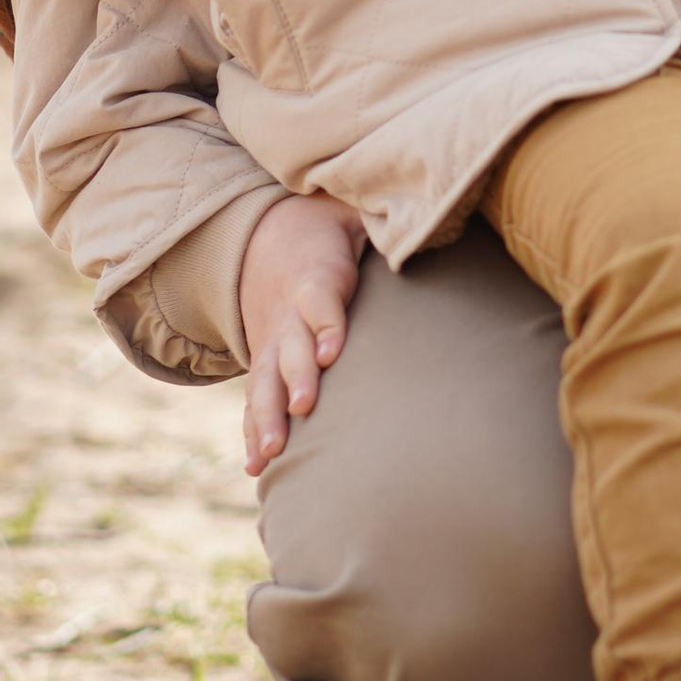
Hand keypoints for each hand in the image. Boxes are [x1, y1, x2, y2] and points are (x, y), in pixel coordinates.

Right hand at [238, 197, 365, 473]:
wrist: (271, 239)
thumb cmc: (331, 232)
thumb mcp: (356, 214)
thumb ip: (387, 221)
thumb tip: (428, 219)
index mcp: (315, 277)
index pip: (319, 299)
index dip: (325, 323)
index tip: (333, 350)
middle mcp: (288, 315)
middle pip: (290, 349)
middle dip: (296, 378)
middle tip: (304, 407)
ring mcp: (272, 344)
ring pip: (265, 382)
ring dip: (267, 417)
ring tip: (271, 453)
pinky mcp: (264, 365)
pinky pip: (254, 400)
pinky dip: (252, 432)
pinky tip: (255, 467)